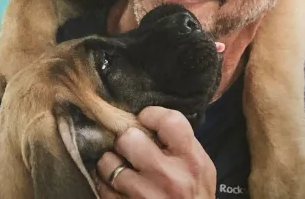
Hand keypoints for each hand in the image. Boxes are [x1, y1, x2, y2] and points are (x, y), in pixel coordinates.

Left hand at [96, 106, 215, 198]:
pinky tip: (117, 184)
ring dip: (111, 161)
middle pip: (130, 138)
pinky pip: (103, 188)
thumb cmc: (196, 196)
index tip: (144, 119)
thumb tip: (150, 121)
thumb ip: (181, 143)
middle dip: (127, 139)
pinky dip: (106, 183)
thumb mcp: (201, 167)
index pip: (169, 121)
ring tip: (120, 163)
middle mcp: (170, 177)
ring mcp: (146, 197)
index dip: (151, 114)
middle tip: (131, 145)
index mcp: (191, 160)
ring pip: (109, 163)